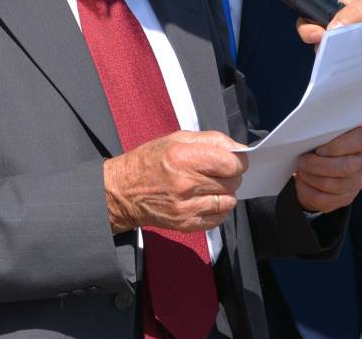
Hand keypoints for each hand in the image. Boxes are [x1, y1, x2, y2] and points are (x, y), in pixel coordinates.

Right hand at [104, 130, 247, 233]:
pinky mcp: (186, 224)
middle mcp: (184, 183)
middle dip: (231, 175)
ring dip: (224, 193)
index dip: (237, 161)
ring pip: (229, 201)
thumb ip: (210, 140)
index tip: (233, 160)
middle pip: (232, 182)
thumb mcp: (175, 139)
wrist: (122, 191)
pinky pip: (219, 218)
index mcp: (181, 157)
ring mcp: (186, 207)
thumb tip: (238, 149)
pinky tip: (203, 200)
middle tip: (217, 172)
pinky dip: (217, 209)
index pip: (230, 163)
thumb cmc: (149, 161)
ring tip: (209, 186)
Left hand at [294, 125, 361, 212]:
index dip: (338, 145)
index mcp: (360, 139)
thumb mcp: (318, 134)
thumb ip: (320, 131)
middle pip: (347, 167)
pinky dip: (307, 190)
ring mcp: (356, 181)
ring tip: (302, 170)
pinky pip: (324, 199)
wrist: (310, 167)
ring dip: (311, 177)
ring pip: (334, 184)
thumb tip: (306, 132)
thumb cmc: (314, 144)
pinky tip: (302, 182)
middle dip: (318, 164)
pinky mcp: (345, 198)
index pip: (361, 139)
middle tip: (302, 160)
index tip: (318, 148)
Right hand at [296, 0, 361, 64]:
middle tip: (323, 46)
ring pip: (335, 54)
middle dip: (318, 41)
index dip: (310, 23)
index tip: (315, 33)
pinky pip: (353, 67)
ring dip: (333, 57)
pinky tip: (350, 72)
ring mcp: (358, 45)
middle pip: (321, 36)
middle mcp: (348, 25)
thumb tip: (329, 29)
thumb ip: (353, 12)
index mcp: (346, 6)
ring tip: (339, 60)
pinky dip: (349, 70)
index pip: (316, 13)